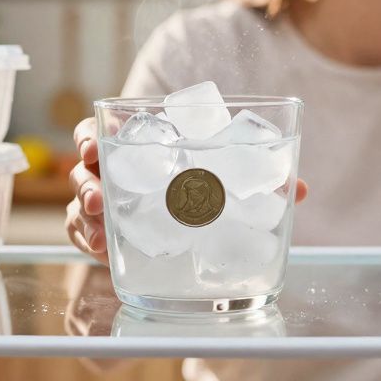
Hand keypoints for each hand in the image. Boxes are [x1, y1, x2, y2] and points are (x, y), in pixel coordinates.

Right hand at [65, 117, 310, 265]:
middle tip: (100, 196)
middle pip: (84, 170)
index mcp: (135, 142)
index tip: (94, 145)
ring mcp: (105, 202)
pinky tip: (103, 251)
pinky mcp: (104, 232)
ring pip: (81, 205)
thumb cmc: (201, 174)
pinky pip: (85, 235)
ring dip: (87, 217)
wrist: (186, 207)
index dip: (90, 135)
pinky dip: (90, 242)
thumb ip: (255, 177)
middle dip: (87, 183)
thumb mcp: (223, 170)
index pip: (99, 130)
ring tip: (101, 234)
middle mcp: (113, 170)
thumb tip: (299, 190)